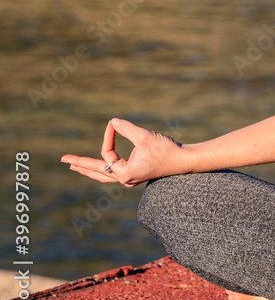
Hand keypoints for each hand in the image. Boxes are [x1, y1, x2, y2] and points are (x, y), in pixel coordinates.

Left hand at [61, 118, 185, 187]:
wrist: (184, 160)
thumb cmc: (166, 150)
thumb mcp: (144, 137)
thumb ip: (127, 129)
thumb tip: (113, 121)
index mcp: (124, 173)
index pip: (108, 153)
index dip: (109, 136)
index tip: (113, 122)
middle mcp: (125, 178)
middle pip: (97, 172)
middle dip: (81, 164)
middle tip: (64, 160)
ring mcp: (131, 177)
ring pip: (104, 174)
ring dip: (90, 169)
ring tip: (77, 166)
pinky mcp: (137, 173)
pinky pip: (114, 172)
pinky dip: (104, 169)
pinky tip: (103, 166)